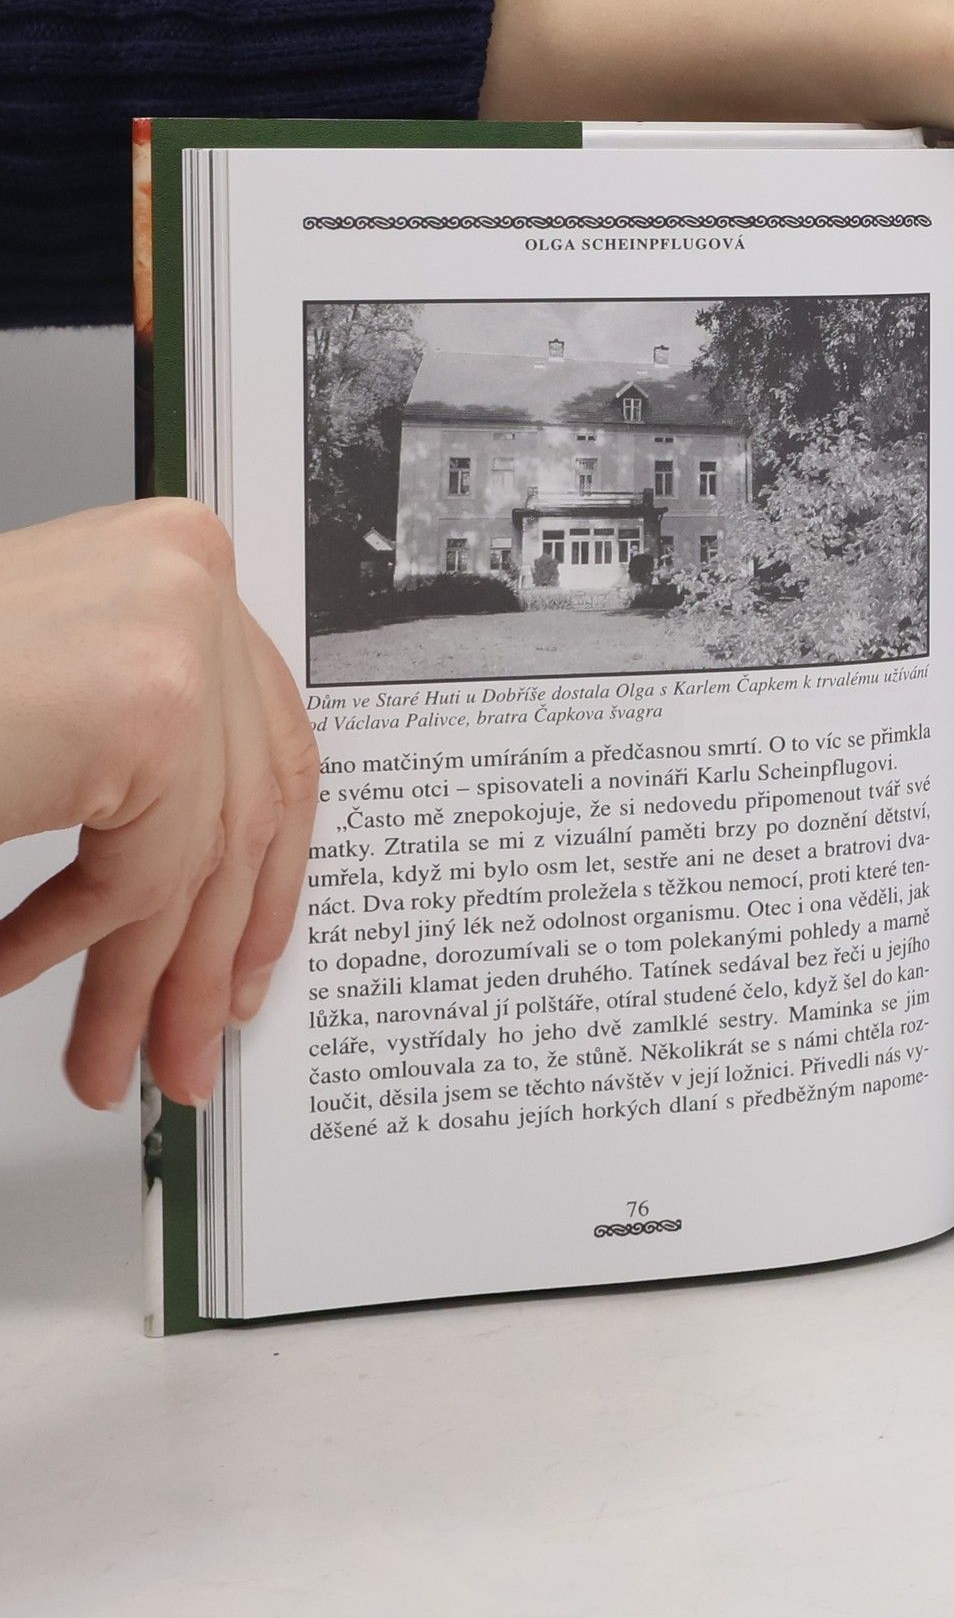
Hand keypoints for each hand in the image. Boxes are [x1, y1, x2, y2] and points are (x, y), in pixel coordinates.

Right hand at [0, 501, 318, 1108]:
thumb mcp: (54, 704)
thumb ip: (137, 762)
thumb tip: (208, 901)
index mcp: (174, 559)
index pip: (265, 743)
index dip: (262, 869)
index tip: (245, 955)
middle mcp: (189, 579)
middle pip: (244, 807)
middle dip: (208, 948)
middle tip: (189, 1039)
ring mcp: (177, 636)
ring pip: (199, 855)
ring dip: (145, 981)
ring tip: (111, 1058)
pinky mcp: (146, 709)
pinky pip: (140, 871)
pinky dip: (74, 942)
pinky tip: (11, 974)